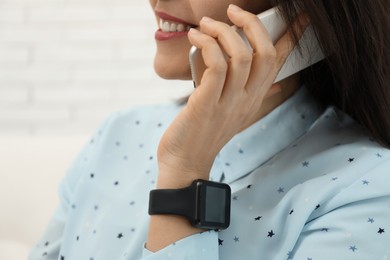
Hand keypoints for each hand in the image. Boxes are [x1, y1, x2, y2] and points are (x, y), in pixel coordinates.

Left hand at [157, 4, 306, 183]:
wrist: (185, 161)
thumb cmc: (204, 133)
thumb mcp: (233, 113)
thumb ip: (250, 96)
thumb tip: (273, 85)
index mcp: (255, 99)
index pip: (279, 64)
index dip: (292, 38)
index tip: (302, 18)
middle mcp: (247, 100)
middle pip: (265, 53)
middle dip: (253, 24)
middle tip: (233, 11)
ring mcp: (229, 103)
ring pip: (240, 56)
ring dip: (222, 31)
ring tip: (205, 24)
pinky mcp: (207, 104)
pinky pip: (216, 66)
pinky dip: (207, 45)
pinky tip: (196, 38)